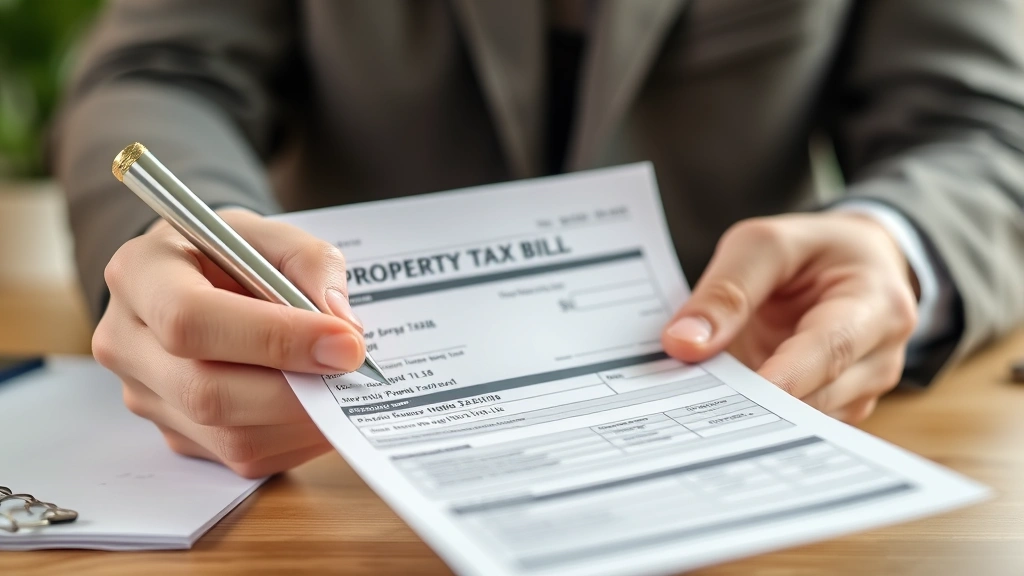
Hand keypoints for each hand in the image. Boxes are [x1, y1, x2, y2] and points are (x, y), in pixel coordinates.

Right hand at [93, 209, 364, 477]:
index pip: (191, 319)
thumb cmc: (234, 254)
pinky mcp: (176, 435)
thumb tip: (342, 325)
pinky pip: (241, 456)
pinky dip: (295, 438)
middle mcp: (127, 341)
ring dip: (302, 420)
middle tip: (357, 373)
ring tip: (347, 392)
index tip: (345, 342)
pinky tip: (323, 408)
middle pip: (206, 390)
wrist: (202, 281)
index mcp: (140, 273)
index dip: (274, 337)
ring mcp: (145, 396)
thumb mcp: (272, 235)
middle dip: (296, 388)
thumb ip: (311, 264)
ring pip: (229, 435)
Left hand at [661, 213, 917, 423]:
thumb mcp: (764, 244)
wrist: (851, 265)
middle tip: (691, 408)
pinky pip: (795, 426)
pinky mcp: (837, 409)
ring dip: (751, 414)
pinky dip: (756, 418)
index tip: (738, 397)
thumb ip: (727, 291)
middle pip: (817, 395)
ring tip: (697, 406)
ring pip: (803, 420)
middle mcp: (879, 357)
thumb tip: (683, 343)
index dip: (785, 375)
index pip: (831, 348)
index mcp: (876, 303)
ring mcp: (862, 391)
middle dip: (753, 402)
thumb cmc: (810, 251)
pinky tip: (719, 411)